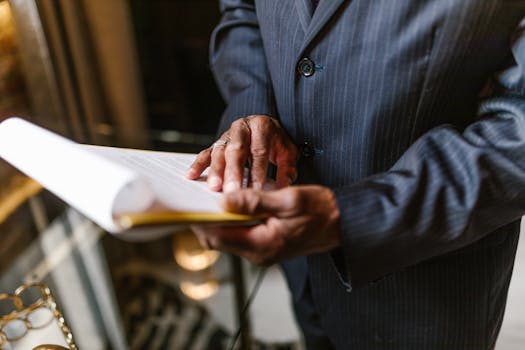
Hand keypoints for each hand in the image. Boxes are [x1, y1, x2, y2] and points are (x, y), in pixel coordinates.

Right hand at [186, 115, 297, 191]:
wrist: (265, 128)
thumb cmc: (277, 143)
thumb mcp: (288, 153)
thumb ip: (286, 170)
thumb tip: (283, 190)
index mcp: (262, 126)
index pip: (259, 151)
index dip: (257, 171)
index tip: (256, 190)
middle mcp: (242, 128)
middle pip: (236, 150)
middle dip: (233, 172)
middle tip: (232, 191)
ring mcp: (226, 135)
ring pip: (219, 151)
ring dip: (216, 171)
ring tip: (215, 188)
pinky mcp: (216, 143)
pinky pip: (205, 153)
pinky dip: (198, 165)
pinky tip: (191, 176)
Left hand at [191, 186, 340, 264]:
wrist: (344, 223)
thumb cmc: (321, 211)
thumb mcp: (289, 199)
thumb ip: (255, 201)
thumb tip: (225, 201)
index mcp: (262, 245)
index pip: (218, 236)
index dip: (200, 220)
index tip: (189, 203)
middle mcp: (259, 253)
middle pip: (218, 240)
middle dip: (205, 221)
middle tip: (198, 198)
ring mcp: (262, 251)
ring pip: (227, 238)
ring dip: (218, 220)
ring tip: (213, 198)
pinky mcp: (266, 245)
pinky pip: (240, 235)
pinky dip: (231, 222)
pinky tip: (232, 205)